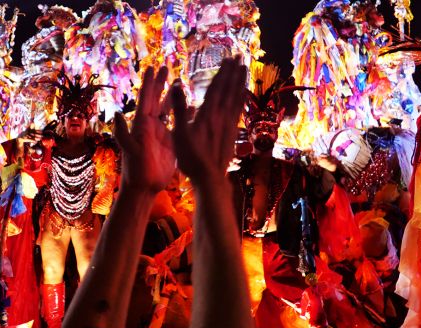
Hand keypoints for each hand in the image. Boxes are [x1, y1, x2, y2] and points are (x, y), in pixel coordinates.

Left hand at [114, 66, 175, 193]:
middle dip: (160, 84)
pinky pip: (177, 124)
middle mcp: (150, 126)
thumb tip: (117, 113)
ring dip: (172, 96)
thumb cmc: (136, 170)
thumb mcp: (130, 150)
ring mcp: (160, 134)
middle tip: (166, 67)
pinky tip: (192, 106)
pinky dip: (184, 114)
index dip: (150, 83)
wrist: (145, 187)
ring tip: (179, 82)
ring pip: (167, 110)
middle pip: (156, 100)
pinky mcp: (170, 142)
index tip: (153, 67)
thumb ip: (123, 133)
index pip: (146, 99)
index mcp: (141, 124)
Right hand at [171, 57, 246, 185]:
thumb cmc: (191, 157)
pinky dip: (241, 100)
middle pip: (229, 90)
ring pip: (236, 99)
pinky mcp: (232, 134)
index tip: (229, 58)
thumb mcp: (179, 133)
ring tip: (244, 69)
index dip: (223, 72)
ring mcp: (228, 125)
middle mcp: (220, 116)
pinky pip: (238, 112)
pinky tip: (243, 95)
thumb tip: (176, 85)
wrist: (209, 178)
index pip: (216, 88)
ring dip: (240, 83)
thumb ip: (179, 108)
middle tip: (241, 57)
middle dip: (234, 73)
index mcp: (207, 114)